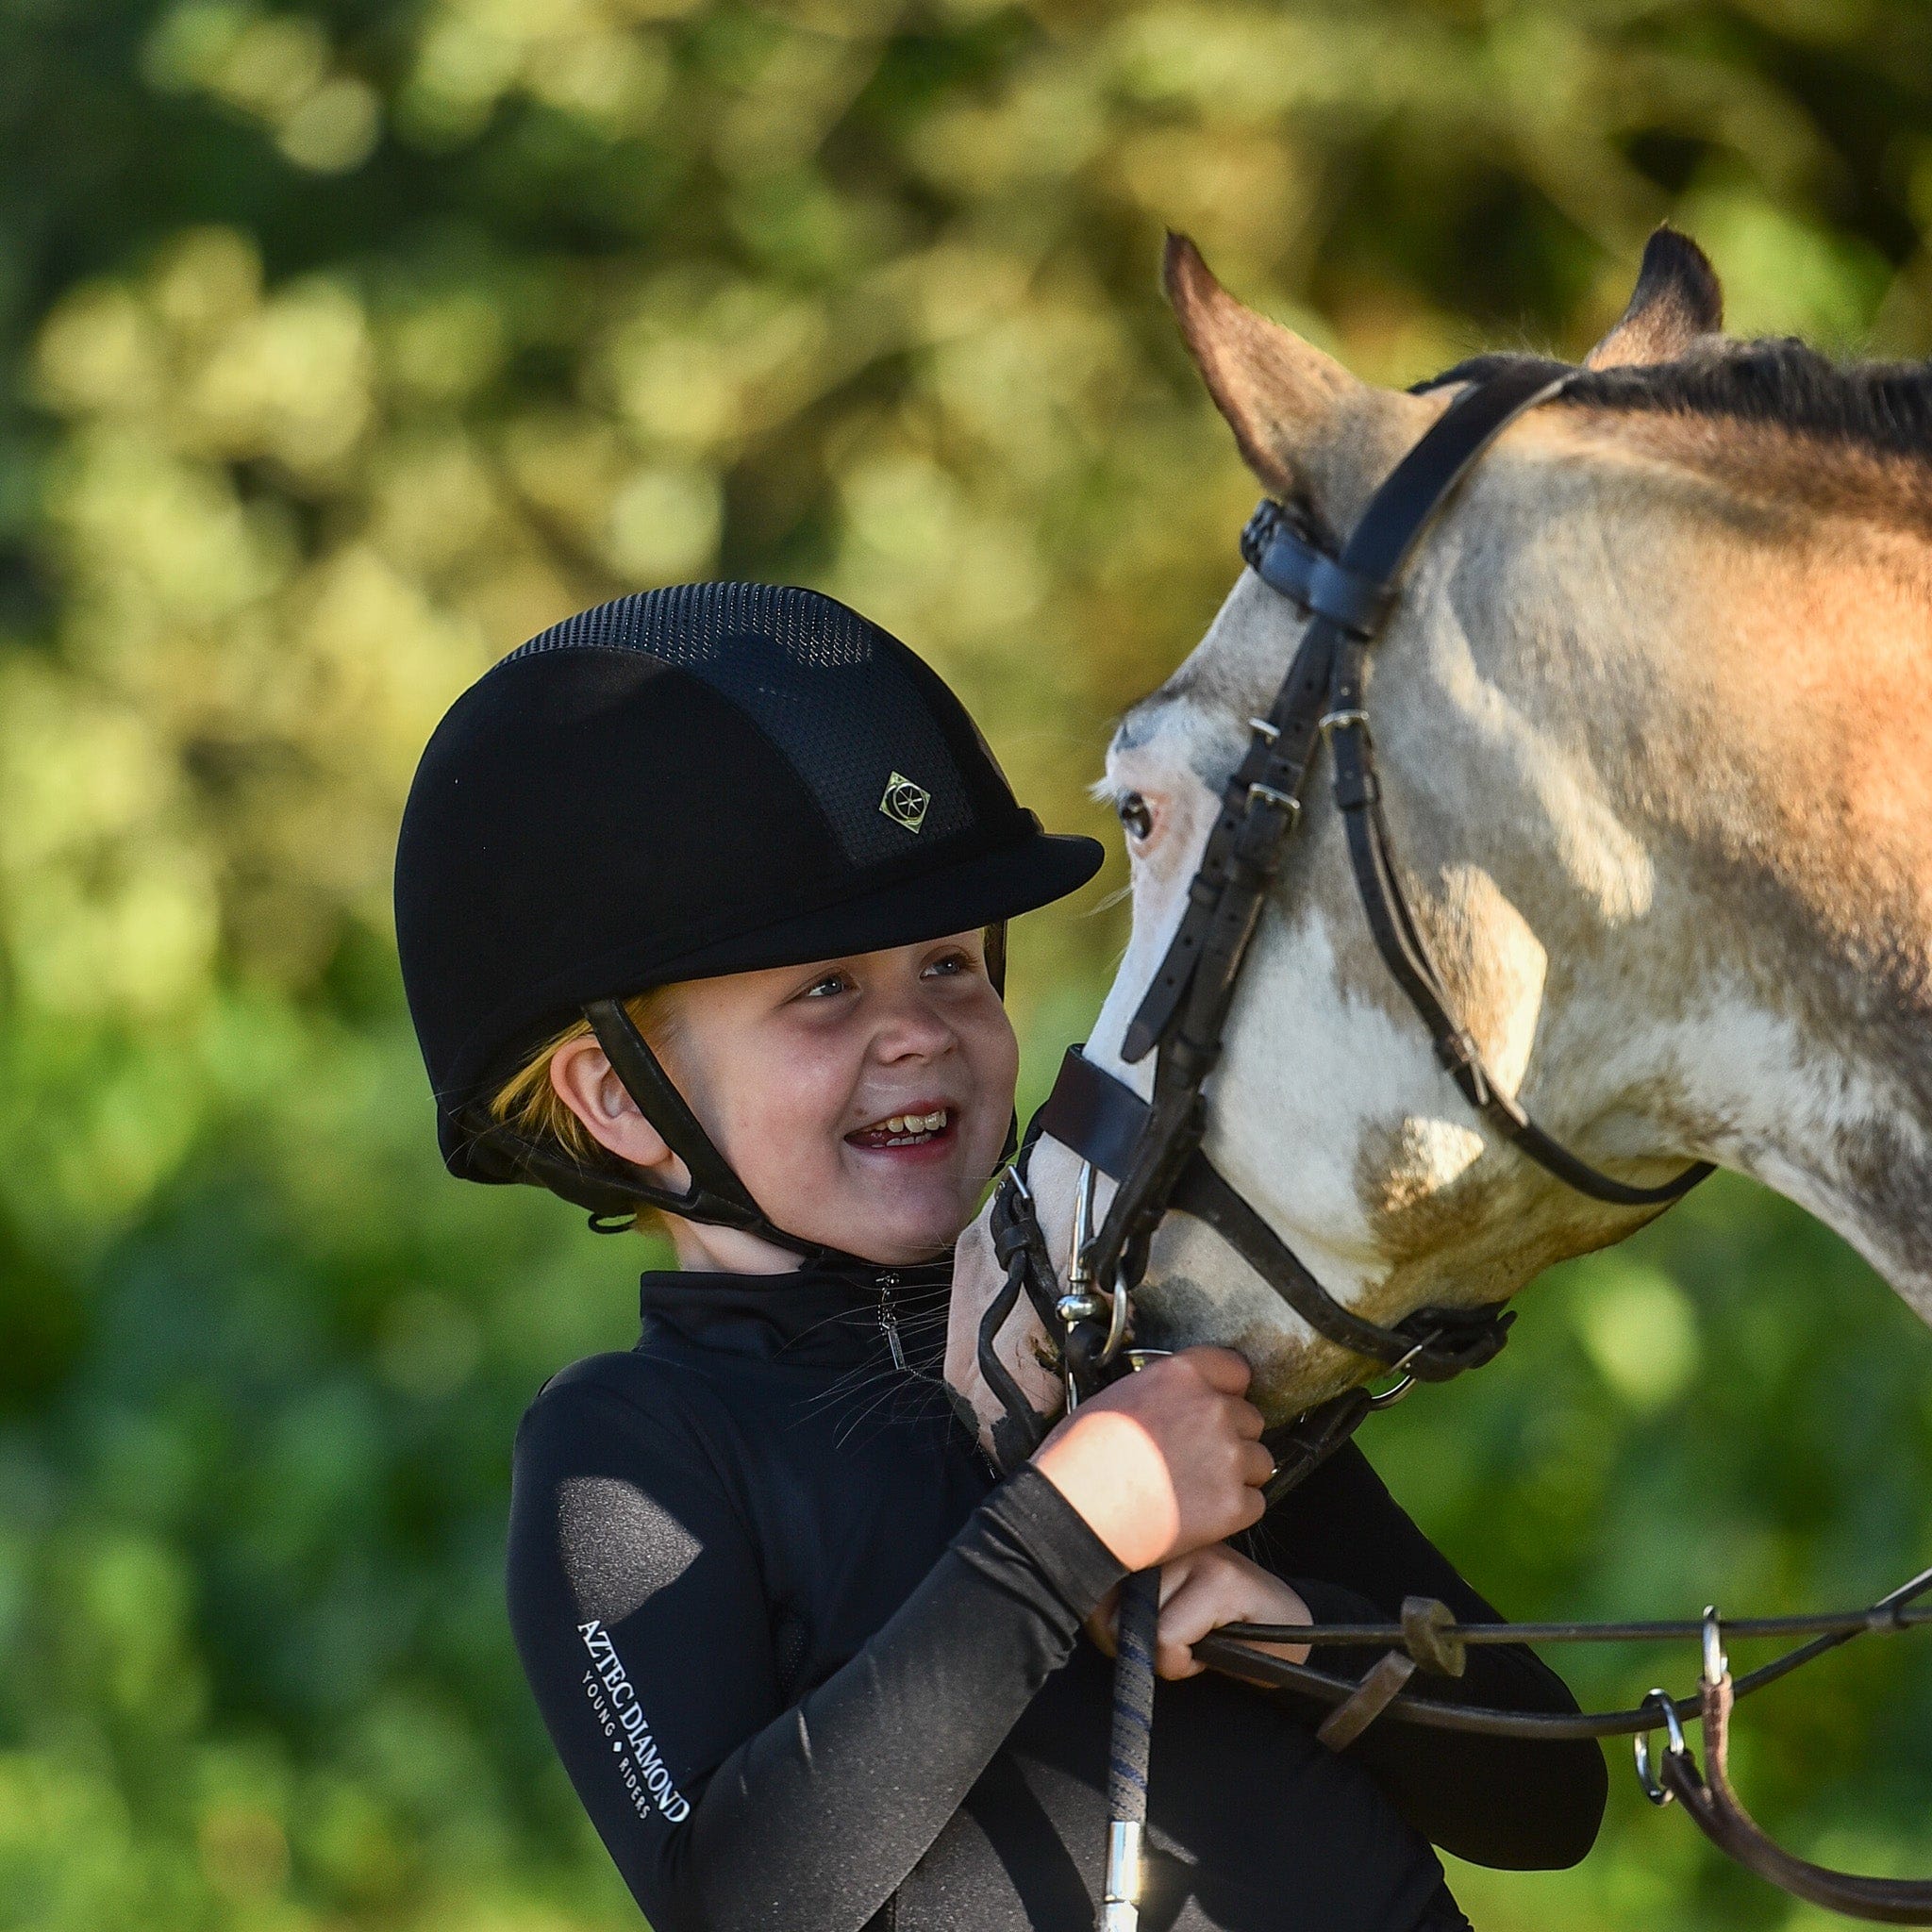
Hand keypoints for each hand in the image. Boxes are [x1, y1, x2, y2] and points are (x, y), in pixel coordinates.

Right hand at [1029, 1348, 1270, 1571]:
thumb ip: (1164, 1391)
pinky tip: (1200, 1513)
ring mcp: (1228, 1458)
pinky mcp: (1233, 1504)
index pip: (1236, 1370)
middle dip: (1231, 1436)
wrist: (1077, 1513)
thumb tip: (1179, 1401)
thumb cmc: (1082, 1456)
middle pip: (1250, 1418)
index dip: (1226, 1390)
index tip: (1216, 1405)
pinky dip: (1235, 1510)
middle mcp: (1214, 1409)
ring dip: (1238, 1473)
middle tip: (1196, 1456)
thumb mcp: (1118, 1395)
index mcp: (1184, 1375)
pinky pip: (1255, 1502)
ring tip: (1198, 1488)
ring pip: (1260, 1461)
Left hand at [1086, 1544, 1313, 1680]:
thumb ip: (1121, 1607)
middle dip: (1137, 1643)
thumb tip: (1093, 1622)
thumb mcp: (1158, 1610)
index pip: (1094, 1579)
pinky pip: (1167, 1640)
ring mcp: (1199, 1551)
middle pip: (1112, 1609)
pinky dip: (1183, 1662)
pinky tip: (1213, 1647)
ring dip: (1166, 1655)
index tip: (1137, 1632)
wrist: (1284, 1633)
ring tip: (1198, 1638)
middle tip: (1178, 1638)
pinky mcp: (1222, 1579)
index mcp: (1151, 1537)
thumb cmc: (1213, 1627)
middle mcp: (1171, 1535)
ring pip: (1141, 1626)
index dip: (1105, 1623)